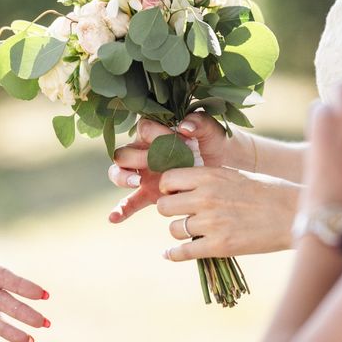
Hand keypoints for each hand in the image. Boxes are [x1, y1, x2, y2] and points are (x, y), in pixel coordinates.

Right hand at [107, 112, 228, 222]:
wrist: (227, 168)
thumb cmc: (218, 143)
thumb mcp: (213, 131)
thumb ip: (200, 123)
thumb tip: (183, 126)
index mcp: (158, 132)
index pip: (144, 128)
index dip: (154, 134)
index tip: (173, 141)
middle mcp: (146, 151)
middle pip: (124, 151)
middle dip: (134, 157)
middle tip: (152, 163)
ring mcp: (145, 174)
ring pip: (119, 173)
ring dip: (122, 177)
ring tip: (136, 182)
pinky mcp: (149, 194)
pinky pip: (130, 202)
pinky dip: (120, 210)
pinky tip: (114, 218)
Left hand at [155, 166, 299, 260]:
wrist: (293, 214)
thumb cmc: (267, 191)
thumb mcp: (234, 175)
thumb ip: (207, 180)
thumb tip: (183, 186)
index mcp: (209, 176)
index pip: (168, 180)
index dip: (167, 188)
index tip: (174, 194)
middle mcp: (206, 197)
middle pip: (164, 206)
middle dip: (170, 211)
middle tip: (181, 213)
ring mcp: (211, 222)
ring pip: (174, 229)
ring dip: (179, 231)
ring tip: (191, 231)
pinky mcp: (219, 246)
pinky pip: (183, 252)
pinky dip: (173, 254)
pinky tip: (169, 254)